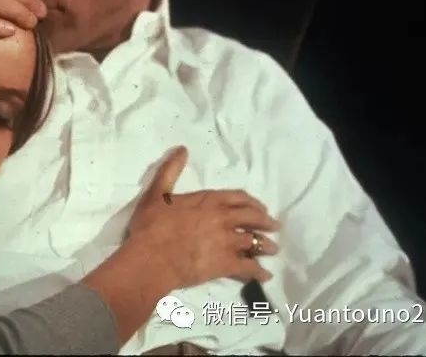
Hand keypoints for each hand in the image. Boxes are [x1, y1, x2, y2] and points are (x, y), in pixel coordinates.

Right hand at [124, 146, 279, 289]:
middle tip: (274, 226)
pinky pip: (250, 267)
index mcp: (209, 200)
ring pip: (256, 242)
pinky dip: (260, 272)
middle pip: (254, 218)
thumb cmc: (151, 225)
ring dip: (267, 246)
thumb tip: (182, 149)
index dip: (252, 203)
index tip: (260, 208)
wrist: (151, 257)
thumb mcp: (157, 192)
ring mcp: (227, 242)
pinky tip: (265, 276)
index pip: (240, 198)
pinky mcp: (226, 264)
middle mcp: (224, 219)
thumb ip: (171, 170)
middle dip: (266, 222)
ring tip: (273, 250)